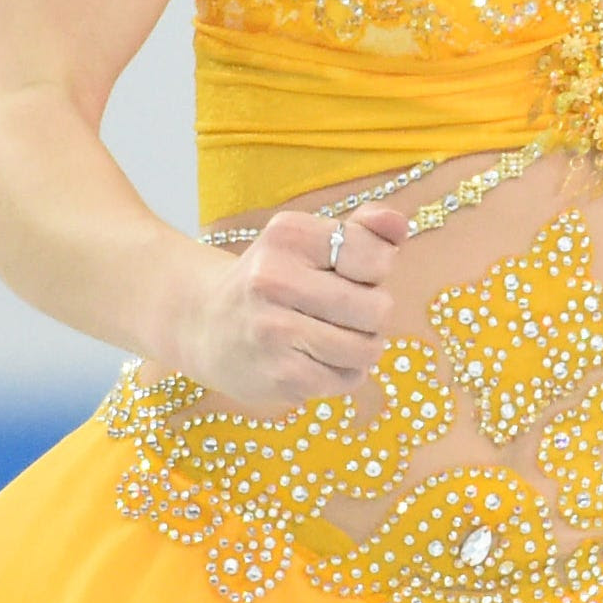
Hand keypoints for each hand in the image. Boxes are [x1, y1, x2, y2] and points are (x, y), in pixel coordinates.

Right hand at [169, 196, 414, 405]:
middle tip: (348, 312)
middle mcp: (274, 280)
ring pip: (366, 349)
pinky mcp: (278, 375)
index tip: (354, 272)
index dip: (378, 269)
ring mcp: (274, 331)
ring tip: (337, 337)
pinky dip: (343, 373)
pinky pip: (345, 380)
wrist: (203, 323)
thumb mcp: (309, 241)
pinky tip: (318, 359)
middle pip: (377, 308)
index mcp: (289, 237)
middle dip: (373, 313)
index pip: (375, 256)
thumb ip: (364, 229)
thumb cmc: (274, 278)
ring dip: (362, 347)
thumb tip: (399, 223)